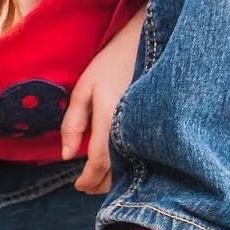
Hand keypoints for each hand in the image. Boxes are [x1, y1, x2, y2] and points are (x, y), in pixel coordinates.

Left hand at [60, 7, 144, 193]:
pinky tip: (122, 164)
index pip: (100, 161)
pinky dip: (132, 165)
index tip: (78, 186)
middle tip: (87, 187)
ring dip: (117, 178)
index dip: (89, 180)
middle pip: (119, 170)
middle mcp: (133, 126)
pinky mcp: (161, 125)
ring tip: (101, 178)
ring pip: (135, 166)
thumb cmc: (112, 62)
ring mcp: (150, 126)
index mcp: (111, 117)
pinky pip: (146, 154)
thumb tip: (67, 156)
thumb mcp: (84, 88)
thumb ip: (73, 123)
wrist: (153, 42)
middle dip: (102, 184)